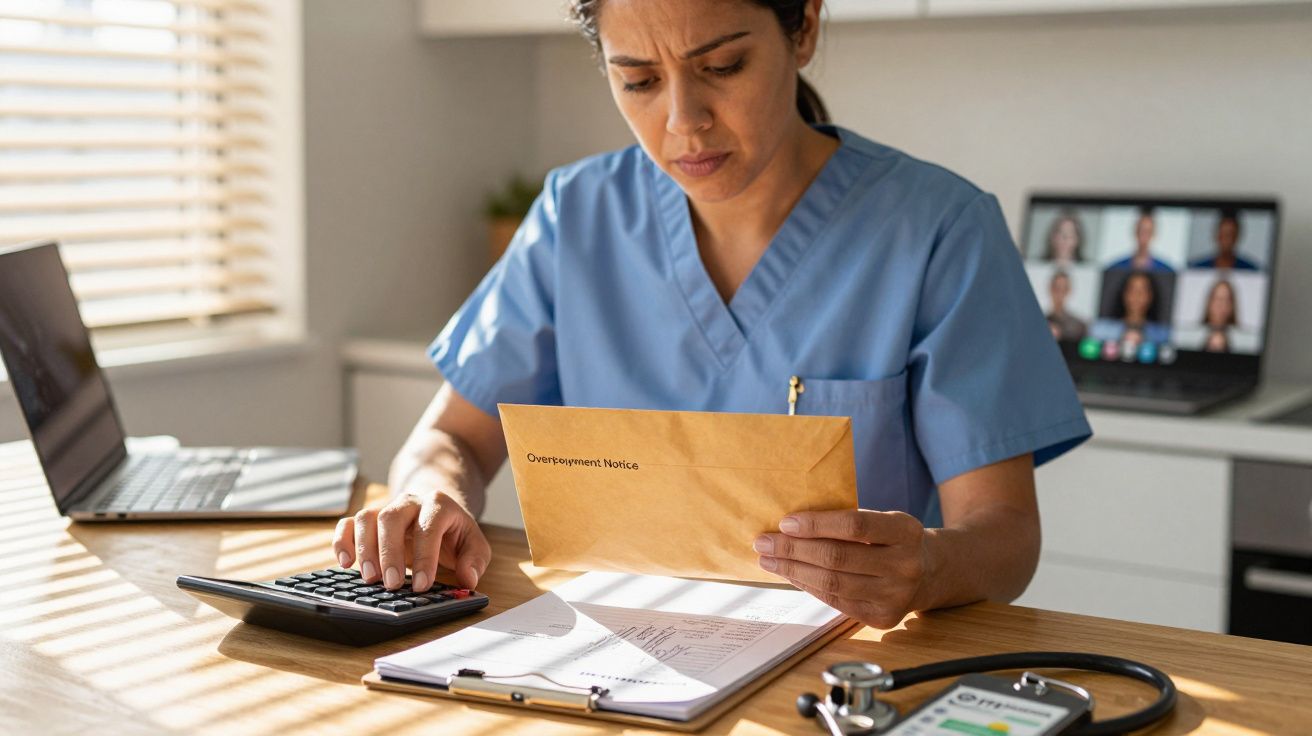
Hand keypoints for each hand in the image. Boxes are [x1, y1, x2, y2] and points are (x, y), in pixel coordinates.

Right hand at [333, 490, 491, 592]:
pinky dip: (342, 540)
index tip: (421, 585)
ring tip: (369, 578)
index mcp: (438, 505)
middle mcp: (409, 502)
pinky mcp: (369, 519)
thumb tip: (468, 579)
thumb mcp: (474, 543)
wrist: (436, 509)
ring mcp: (386, 508)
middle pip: (392, 518)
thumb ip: (475, 560)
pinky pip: (349, 523)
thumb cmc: (454, 531)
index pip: (429, 527)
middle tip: (391, 584)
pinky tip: (344, 563)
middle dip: (389, 553)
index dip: (425, 556)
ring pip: (367, 518)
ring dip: (364, 548)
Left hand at [754, 510, 929, 628]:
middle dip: (793, 549)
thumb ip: (849, 522)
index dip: (817, 524)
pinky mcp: (882, 617)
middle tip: (764, 542)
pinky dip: (809, 586)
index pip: (855, 525)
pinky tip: (791, 575)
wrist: (930, 573)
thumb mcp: (884, 521)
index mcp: (906, 531)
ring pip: (832, 583)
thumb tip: (791, 527)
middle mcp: (905, 565)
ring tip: (769, 560)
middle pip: (837, 557)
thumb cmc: (893, 540)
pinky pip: (836, 601)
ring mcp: (895, 595)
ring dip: (793, 571)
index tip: (785, 522)